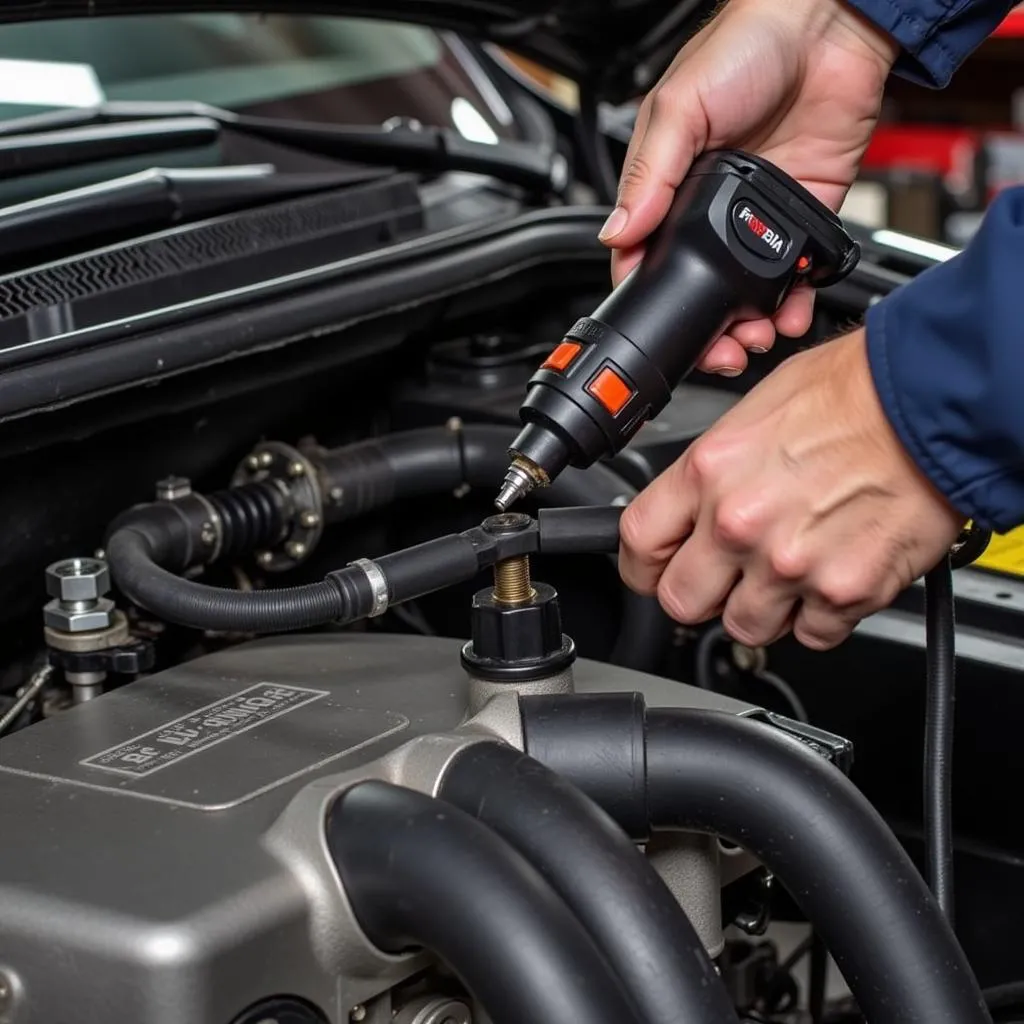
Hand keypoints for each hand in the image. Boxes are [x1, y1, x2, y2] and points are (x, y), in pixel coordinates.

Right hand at [601, 0, 895, 375]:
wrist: (830, 25)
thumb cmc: (748, 45)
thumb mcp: (678, 106)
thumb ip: (648, 174)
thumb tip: (618, 233)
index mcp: (668, 185)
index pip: (646, 255)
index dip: (649, 295)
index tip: (660, 325)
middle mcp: (711, 209)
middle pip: (698, 287)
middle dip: (705, 329)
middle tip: (717, 352)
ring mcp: (757, 218)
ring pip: (745, 292)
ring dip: (747, 325)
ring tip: (753, 339)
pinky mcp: (801, 216)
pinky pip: (794, 274)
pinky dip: (793, 302)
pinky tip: (788, 314)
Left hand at [618, 330, 965, 649]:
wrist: (932, 397)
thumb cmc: (854, 391)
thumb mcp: (754, 411)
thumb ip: (714, 472)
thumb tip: (694, 504)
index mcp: (708, 472)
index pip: (638, 544)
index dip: (642, 566)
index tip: (654, 570)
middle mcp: (740, 524)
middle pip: (681, 601)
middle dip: (698, 595)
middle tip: (722, 578)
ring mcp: (790, 565)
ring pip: (744, 628)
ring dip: (761, 609)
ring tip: (788, 571)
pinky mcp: (844, 592)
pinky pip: (813, 635)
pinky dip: (820, 617)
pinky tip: (831, 576)